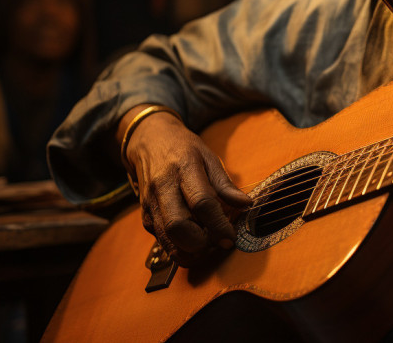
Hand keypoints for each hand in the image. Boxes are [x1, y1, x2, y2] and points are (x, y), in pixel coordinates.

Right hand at [121, 109, 252, 265]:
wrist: (149, 141)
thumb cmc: (184, 150)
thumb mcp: (209, 157)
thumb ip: (226, 184)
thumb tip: (246, 205)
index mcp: (183, 169)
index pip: (200, 202)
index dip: (218, 224)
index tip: (231, 236)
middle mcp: (162, 188)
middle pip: (178, 227)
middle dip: (202, 242)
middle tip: (220, 242)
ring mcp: (150, 205)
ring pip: (168, 240)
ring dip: (192, 251)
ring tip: (210, 244)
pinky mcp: (146, 217)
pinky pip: (163, 242)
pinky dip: (182, 249)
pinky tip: (197, 241)